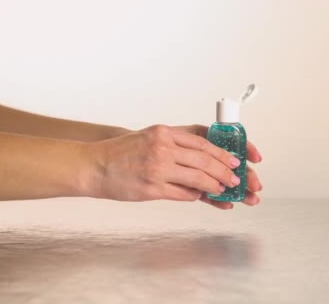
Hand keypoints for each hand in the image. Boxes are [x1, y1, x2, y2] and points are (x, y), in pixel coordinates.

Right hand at [88, 124, 261, 208]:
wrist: (94, 166)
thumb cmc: (121, 152)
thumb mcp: (149, 137)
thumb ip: (174, 143)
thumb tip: (201, 155)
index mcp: (164, 133)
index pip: (202, 143)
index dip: (222, 154)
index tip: (234, 162)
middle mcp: (162, 148)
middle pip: (204, 160)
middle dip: (224, 172)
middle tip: (234, 179)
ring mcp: (157, 169)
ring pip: (197, 178)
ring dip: (214, 186)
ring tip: (223, 190)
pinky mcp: (152, 188)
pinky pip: (182, 193)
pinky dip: (194, 195)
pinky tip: (200, 196)